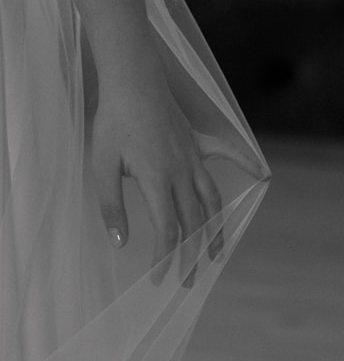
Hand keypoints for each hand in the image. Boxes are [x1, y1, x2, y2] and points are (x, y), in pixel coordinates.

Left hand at [92, 64, 259, 286]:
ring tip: (217, 254)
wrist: (129, 79)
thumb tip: (121, 243)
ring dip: (216, 229)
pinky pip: (225, 153)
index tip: (159, 279)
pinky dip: (243, 162)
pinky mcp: (196, 140)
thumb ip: (111, 205)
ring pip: (212, 200)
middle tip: (189, 281)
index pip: (167, 230)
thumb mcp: (101, 164)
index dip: (165, 259)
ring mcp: (192, 156)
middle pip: (193, 222)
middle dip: (192, 256)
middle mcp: (181, 172)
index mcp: (157, 180)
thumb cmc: (113, 121)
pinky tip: (259, 172)